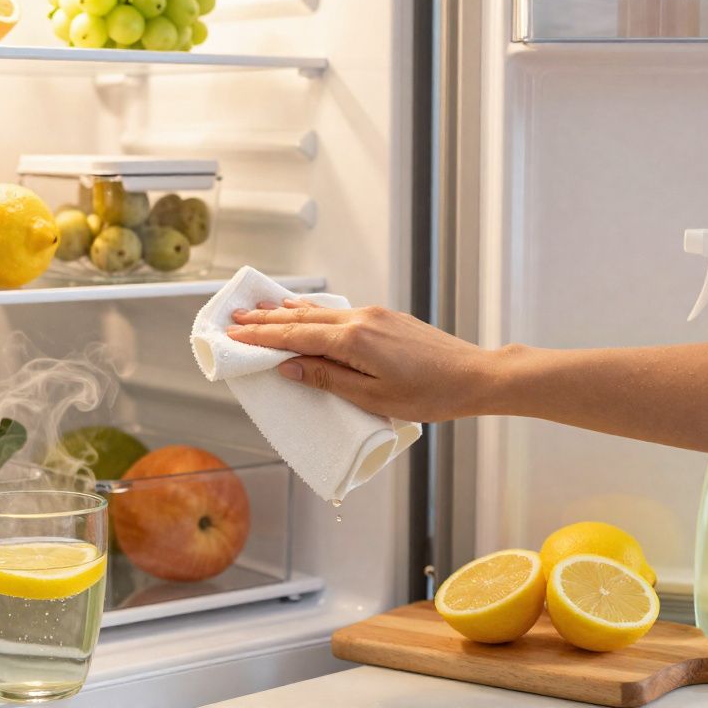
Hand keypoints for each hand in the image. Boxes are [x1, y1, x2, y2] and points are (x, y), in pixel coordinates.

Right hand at [226, 298, 497, 422]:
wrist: (475, 375)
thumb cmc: (429, 394)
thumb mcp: (373, 397)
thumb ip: (328, 378)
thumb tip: (289, 366)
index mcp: (354, 340)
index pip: (295, 336)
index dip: (261, 337)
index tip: (233, 334)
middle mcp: (361, 319)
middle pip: (302, 318)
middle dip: (265, 320)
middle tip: (234, 319)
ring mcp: (375, 314)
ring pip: (320, 311)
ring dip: (287, 312)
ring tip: (259, 309)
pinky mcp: (386, 317)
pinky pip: (338, 312)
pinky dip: (313, 312)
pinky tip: (304, 310)